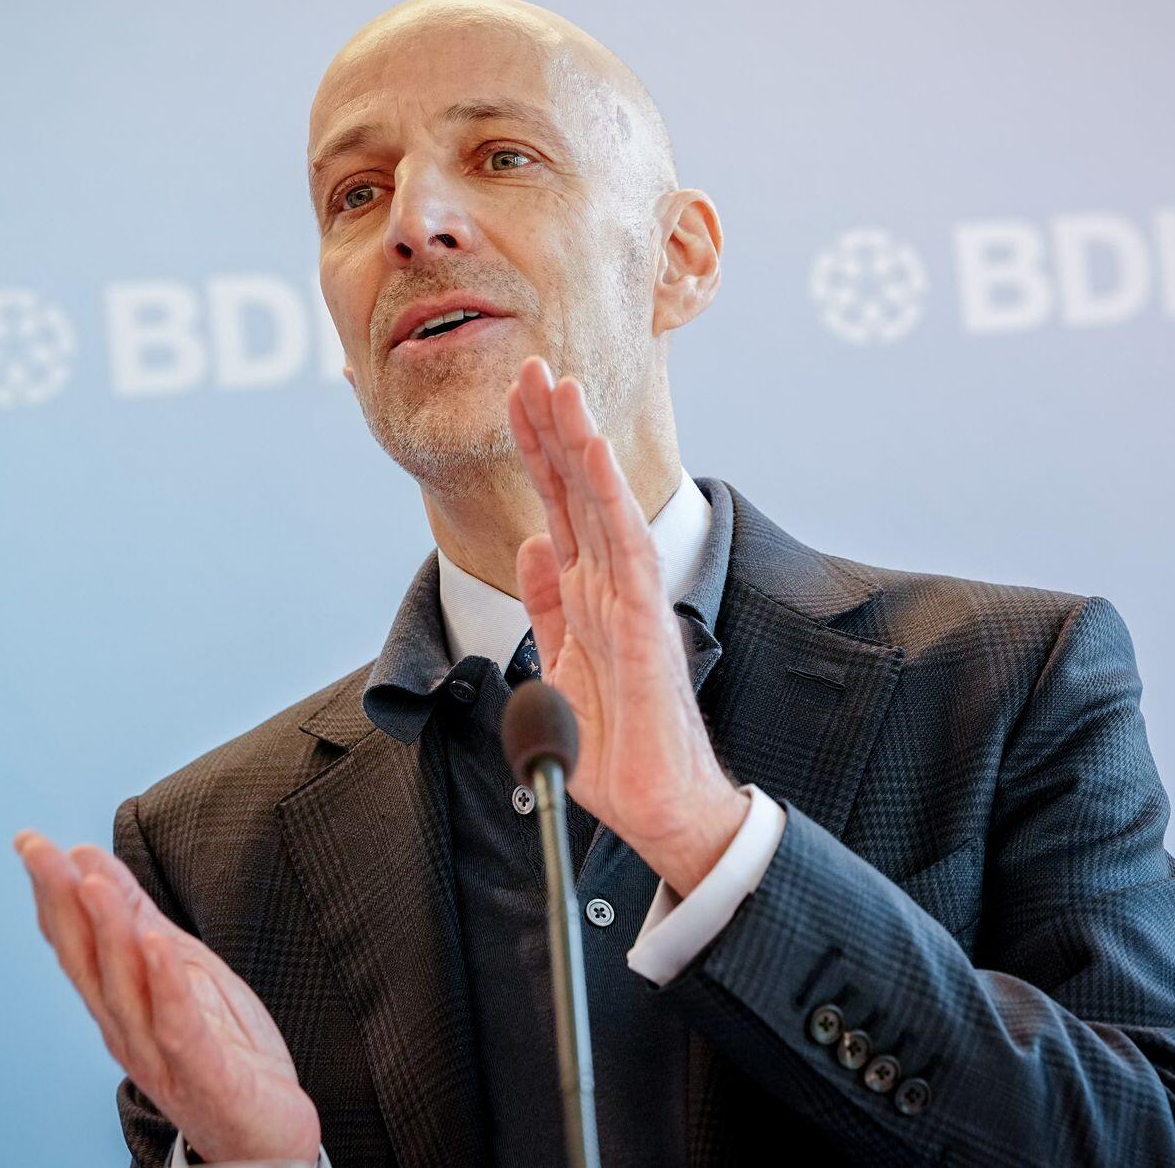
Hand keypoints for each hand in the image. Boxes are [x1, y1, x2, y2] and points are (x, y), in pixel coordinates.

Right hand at [14, 830, 319, 1163]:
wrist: (265, 1131)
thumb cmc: (221, 1049)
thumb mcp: (180, 968)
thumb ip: (138, 919)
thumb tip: (93, 863)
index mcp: (119, 1004)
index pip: (75, 943)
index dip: (52, 892)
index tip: (32, 842)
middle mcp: (126, 1029)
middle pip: (87, 960)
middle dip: (63, 901)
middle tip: (42, 849)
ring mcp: (160, 1054)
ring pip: (125, 988)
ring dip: (108, 932)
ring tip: (94, 883)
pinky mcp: (204, 1074)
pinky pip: (178, 1027)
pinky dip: (164, 985)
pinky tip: (156, 945)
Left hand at [505, 355, 747, 895]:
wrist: (657, 808)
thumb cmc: (617, 746)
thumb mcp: (558, 667)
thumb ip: (546, 607)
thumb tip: (528, 545)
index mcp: (585, 594)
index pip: (556, 507)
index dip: (536, 451)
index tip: (517, 397)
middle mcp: (610, 585)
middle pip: (576, 491)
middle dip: (553, 427)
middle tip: (532, 365)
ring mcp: (631, 600)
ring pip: (602, 504)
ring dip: (581, 443)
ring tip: (561, 385)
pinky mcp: (646, 623)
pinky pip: (626, 547)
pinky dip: (610, 495)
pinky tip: (596, 453)